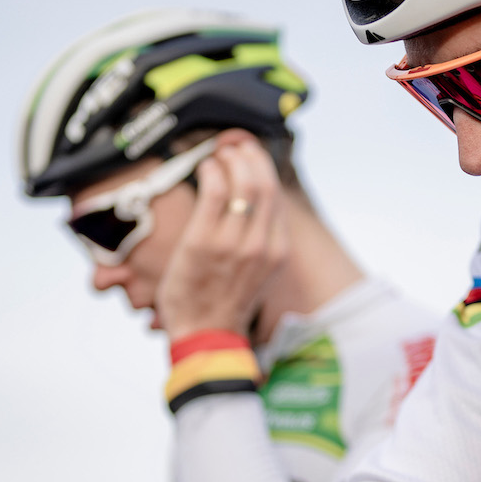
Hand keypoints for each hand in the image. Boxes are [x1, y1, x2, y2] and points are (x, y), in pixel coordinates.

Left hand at [155, 134, 288, 340]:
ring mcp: (233, 244)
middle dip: (249, 154)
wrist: (206, 336)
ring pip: (241, 183)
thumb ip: (259, 238)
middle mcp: (261, 245)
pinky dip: (210, 172)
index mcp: (277, 250)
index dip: (262, 165)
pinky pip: (212, 193)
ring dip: (229, 159)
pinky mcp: (203, 243)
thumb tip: (250, 203)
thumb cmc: (225, 303)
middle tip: (233, 145)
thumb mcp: (257, 271)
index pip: (276, 195)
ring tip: (218, 155)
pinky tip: (204, 168)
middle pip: (263, 182)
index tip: (249, 153)